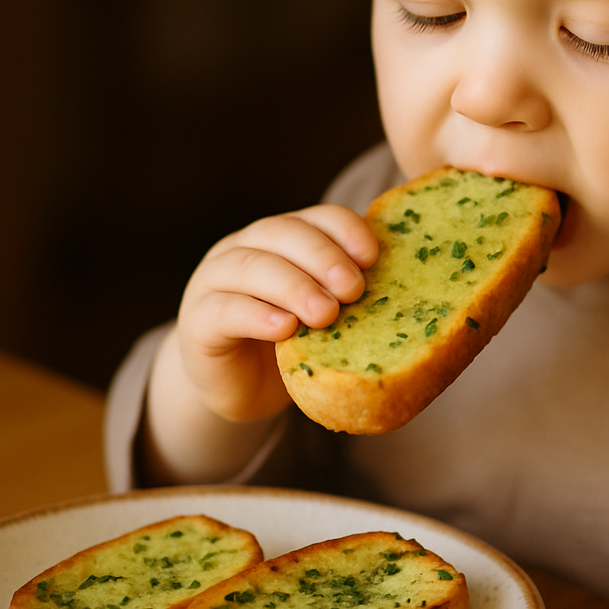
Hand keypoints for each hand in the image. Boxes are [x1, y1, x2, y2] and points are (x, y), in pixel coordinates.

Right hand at [167, 204, 379, 421]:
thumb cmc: (293, 346)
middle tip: (354, 288)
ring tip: (326, 313)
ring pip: (251, 266)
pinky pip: (225, 310)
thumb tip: (410, 290)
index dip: (345, 230)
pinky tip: (285, 329)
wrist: (239, 390)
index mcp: (283, 238)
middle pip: (283, 233)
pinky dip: (257, 315)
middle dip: (323, 257)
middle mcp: (245, 248)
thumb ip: (349, 295)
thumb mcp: (326, 316)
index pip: (316, 218)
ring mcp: (214, 281)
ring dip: (293, 285)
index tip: (373, 256)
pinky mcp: (198, 321)